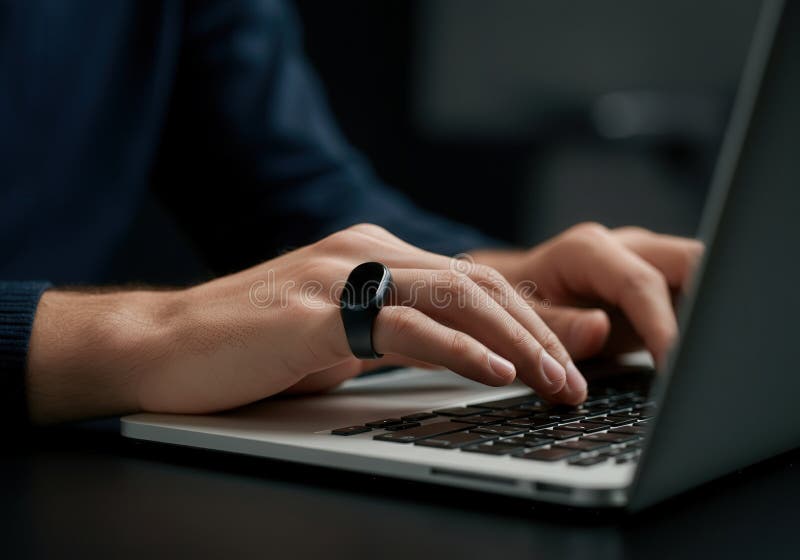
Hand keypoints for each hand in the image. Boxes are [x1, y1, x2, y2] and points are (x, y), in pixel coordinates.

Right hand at [28, 224, 588, 423]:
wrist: (166, 347)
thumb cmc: (254, 347)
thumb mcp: (342, 337)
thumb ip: (397, 335)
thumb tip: (459, 357)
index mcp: (373, 254)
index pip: (471, 281)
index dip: (528, 319)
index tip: (565, 359)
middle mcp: (364, 251)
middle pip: (477, 284)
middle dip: (538, 333)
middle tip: (575, 378)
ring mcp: (340, 275)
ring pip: (455, 298)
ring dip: (516, 342)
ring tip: (556, 380)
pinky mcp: (316, 310)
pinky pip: (404, 325)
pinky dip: (459, 348)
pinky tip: (496, 370)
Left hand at [471, 223, 703, 366]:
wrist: (514, 291)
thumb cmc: (513, 303)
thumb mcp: (519, 316)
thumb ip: (555, 325)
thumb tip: (599, 328)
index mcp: (586, 250)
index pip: (641, 283)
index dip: (663, 326)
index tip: (674, 365)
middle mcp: (624, 248)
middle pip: (691, 260)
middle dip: (709, 303)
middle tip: (710, 357)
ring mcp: (645, 263)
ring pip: (703, 273)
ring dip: (711, 312)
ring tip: (713, 358)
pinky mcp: (658, 286)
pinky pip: (695, 296)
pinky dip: (702, 323)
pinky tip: (702, 357)